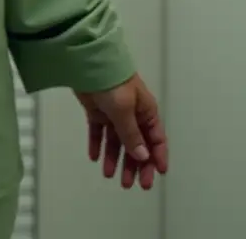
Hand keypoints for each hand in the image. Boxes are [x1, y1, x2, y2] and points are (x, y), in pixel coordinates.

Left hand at [75, 74, 168, 189]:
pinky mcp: (97, 110)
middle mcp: (132, 114)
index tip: (157, 176)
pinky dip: (97, 144)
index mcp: (145, 111)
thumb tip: (143, 157)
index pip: (156, 139)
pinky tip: (94, 157)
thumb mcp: (125, 110)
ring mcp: (113, 112)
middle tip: (129, 184)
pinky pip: (99, 131)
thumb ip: (132, 135)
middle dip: (134, 164)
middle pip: (136, 144)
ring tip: (109, 175)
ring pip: (116, 140)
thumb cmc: (113, 82)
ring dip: (114, 158)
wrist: (88, 62)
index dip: (157, 157)